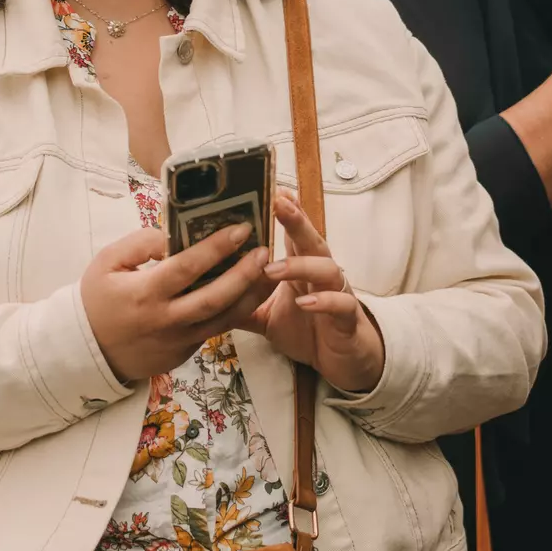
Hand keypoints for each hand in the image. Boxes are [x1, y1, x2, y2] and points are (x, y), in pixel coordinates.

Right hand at [81, 222, 275, 381]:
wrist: (88, 350)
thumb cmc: (97, 299)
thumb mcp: (107, 262)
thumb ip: (141, 243)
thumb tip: (174, 234)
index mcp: (145, 292)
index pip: (187, 267)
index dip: (216, 247)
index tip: (241, 229)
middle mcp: (166, 319)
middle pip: (214, 297)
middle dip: (244, 273)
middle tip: (264, 250)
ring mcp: (179, 340)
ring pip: (224, 319)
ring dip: (251, 295)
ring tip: (271, 271)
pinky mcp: (185, 352)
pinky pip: (216, 330)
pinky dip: (237, 311)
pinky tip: (252, 292)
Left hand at [243, 192, 385, 394]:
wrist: (340, 360)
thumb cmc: (305, 329)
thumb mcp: (265, 316)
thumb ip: (241, 301)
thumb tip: (204, 291)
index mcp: (300, 267)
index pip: (292, 233)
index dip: (286, 211)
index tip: (271, 190)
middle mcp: (319, 273)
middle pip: (310, 239)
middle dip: (296, 220)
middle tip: (278, 203)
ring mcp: (336, 292)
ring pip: (326, 268)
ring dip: (300, 266)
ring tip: (273, 269)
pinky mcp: (347, 317)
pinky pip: (341, 304)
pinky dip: (325, 301)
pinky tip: (306, 303)